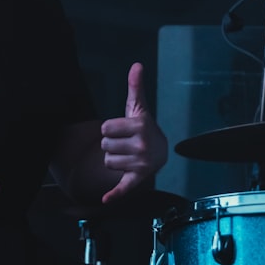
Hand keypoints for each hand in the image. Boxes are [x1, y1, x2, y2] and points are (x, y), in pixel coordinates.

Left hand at [98, 62, 167, 202]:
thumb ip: (135, 86)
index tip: (122, 129)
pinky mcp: (137, 179)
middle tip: (126, 143)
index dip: (110, 128)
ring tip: (127, 155)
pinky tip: (105, 199)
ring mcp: (141, 163)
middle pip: (104, 145)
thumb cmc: (143, 127)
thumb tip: (136, 64)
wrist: (160, 152)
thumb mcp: (139, 107)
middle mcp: (142, 145)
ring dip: (113, 159)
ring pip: (107, 161)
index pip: (104, 128)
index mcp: (140, 126)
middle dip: (111, 144)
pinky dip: (115, 194)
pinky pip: (123, 187)